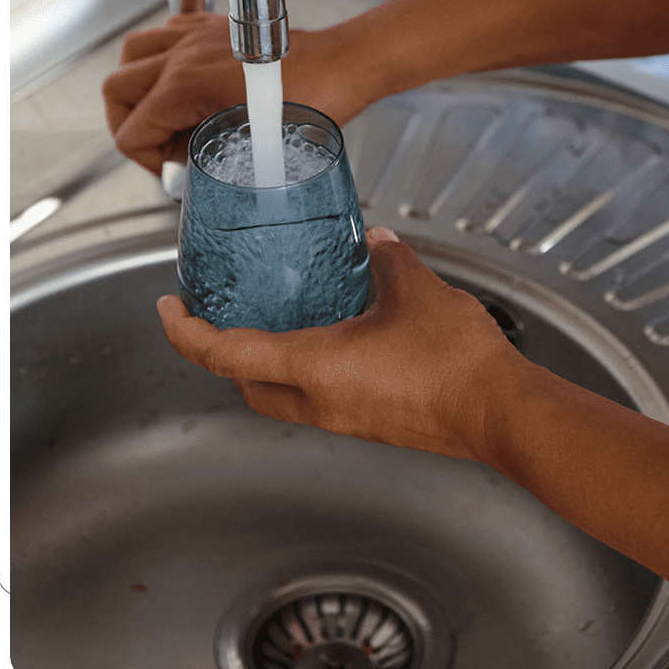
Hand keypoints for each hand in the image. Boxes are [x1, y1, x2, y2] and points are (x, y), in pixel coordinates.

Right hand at [103, 11, 374, 175]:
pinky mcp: (214, 27)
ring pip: (134, 54)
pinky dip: (160, 57)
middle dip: (128, 125)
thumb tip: (182, 168)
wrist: (340, 66)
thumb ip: (203, 155)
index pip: (131, 129)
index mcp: (185, 84)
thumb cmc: (311, 100)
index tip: (173, 172)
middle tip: (156, 148)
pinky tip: (180, 80)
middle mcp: (184, 54)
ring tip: (159, 113)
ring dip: (137, 87)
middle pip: (118, 89)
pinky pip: (166, 33)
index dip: (147, 160)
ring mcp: (198, 36)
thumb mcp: (249, 145)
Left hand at [156, 228, 528, 461]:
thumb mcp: (415, 288)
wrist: (498, 412)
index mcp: (314, 368)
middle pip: (245, 384)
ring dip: (265, 365)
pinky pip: (318, 400)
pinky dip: (305, 373)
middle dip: (221, 353)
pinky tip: (335, 341)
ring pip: (281, 397)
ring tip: (274, 324)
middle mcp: (319, 402)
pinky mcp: (370, 425)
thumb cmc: (455, 362)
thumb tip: (375, 243)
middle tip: (217, 318)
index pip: (225, 353)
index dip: (186, 331)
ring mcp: (344, 420)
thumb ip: (387, 259)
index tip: (169, 308)